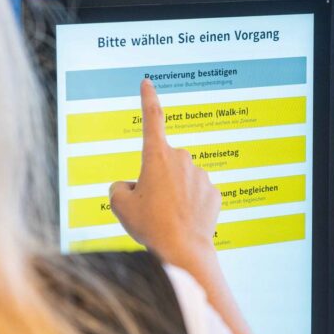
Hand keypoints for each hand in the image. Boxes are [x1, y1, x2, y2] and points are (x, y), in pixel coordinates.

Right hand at [109, 80, 221, 267]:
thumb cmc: (149, 226)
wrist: (183, 251)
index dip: (148, 99)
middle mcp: (182, 159)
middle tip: (150, 207)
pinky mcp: (214, 193)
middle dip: (155, 180)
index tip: (148, 82)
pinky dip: (189, 206)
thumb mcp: (120, 206)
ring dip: (172, 194)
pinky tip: (185, 223)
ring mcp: (201, 175)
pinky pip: (196, 195)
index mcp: (156, 156)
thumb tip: (128, 186)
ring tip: (167, 219)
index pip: (152, 118)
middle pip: (162, 165)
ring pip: (180, 181)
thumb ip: (119, 188)